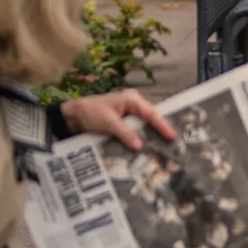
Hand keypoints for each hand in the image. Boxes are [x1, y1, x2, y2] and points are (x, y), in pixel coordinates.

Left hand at [59, 88, 175, 150]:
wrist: (74, 115)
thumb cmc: (91, 113)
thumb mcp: (108, 123)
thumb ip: (125, 133)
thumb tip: (140, 146)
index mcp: (131, 99)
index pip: (150, 113)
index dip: (162, 125)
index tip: (172, 136)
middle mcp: (133, 103)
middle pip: (150, 118)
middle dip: (159, 130)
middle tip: (172, 144)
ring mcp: (128, 112)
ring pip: (144, 124)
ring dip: (150, 135)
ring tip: (162, 147)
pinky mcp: (123, 121)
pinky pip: (136, 128)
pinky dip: (140, 136)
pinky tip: (145, 146)